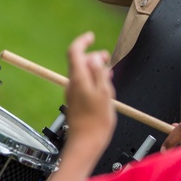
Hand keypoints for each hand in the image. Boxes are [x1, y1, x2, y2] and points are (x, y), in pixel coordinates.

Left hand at [64, 32, 115, 153]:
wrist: (86, 143)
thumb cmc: (97, 121)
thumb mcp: (104, 92)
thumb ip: (99, 72)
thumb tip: (94, 57)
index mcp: (78, 78)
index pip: (74, 51)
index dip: (82, 41)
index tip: (91, 36)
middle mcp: (72, 84)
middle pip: (80, 63)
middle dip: (93, 58)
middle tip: (107, 59)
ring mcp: (72, 93)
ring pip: (83, 74)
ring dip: (95, 72)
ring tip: (109, 78)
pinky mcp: (75, 102)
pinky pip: (83, 86)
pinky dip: (93, 82)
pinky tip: (103, 91)